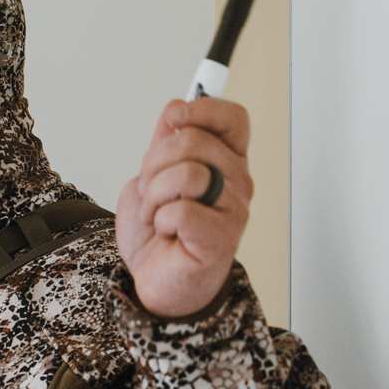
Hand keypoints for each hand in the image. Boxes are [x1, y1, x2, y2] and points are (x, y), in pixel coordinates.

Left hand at [117, 97, 252, 317]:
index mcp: (226, 161)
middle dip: (155, 161)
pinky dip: (162, 220)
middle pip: (195, 140)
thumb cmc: (158, 233)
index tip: (174, 120)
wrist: (153, 280)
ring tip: (157, 213)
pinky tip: (167, 233)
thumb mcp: (152, 175)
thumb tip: (177, 108)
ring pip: (188, 173)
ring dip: (155, 194)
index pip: (233, 118)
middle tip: (151, 189)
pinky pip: (181, 210)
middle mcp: (237, 183)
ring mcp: (233, 211)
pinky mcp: (221, 239)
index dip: (203, 109)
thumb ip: (166, 142)